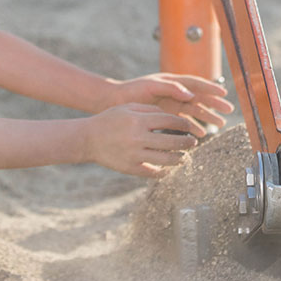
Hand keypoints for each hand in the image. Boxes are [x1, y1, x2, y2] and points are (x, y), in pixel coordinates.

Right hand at [82, 103, 199, 177]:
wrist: (87, 139)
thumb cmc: (110, 120)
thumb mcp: (128, 108)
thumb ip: (150, 110)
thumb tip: (172, 118)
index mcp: (138, 120)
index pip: (170, 121)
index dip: (183, 124)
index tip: (190, 127)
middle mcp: (137, 138)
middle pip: (172, 142)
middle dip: (187, 143)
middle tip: (193, 142)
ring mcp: (134, 155)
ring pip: (166, 159)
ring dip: (179, 158)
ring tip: (184, 156)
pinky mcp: (130, 168)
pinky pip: (153, 172)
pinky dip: (164, 171)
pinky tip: (168, 168)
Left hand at [111, 73, 233, 134]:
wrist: (114, 101)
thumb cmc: (132, 91)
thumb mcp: (150, 87)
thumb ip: (171, 89)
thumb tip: (190, 95)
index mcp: (172, 82)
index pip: (195, 84)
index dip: (210, 88)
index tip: (223, 93)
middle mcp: (174, 92)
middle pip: (199, 97)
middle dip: (214, 103)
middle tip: (228, 110)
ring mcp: (171, 104)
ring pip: (194, 110)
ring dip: (206, 116)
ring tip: (219, 124)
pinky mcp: (166, 115)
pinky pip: (183, 120)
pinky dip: (192, 126)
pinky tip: (199, 134)